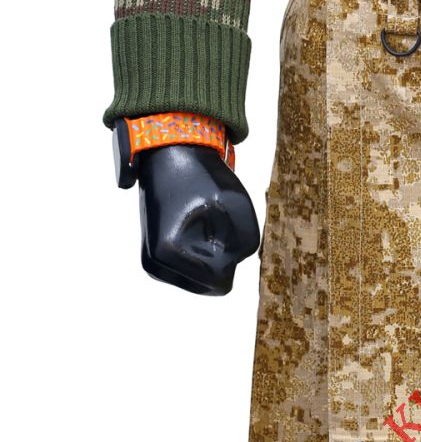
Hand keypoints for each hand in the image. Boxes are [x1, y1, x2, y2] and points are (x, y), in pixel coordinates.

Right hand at [135, 145, 259, 295]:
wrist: (172, 156)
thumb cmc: (205, 178)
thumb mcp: (239, 207)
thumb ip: (247, 245)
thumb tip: (233, 264)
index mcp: (167, 253)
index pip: (220, 284)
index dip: (230, 257)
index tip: (218, 225)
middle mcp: (155, 264)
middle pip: (210, 286)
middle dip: (220, 261)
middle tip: (211, 224)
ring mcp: (153, 264)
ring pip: (203, 280)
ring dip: (210, 257)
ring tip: (201, 223)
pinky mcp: (155, 260)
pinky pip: (193, 274)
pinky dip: (201, 256)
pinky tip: (195, 228)